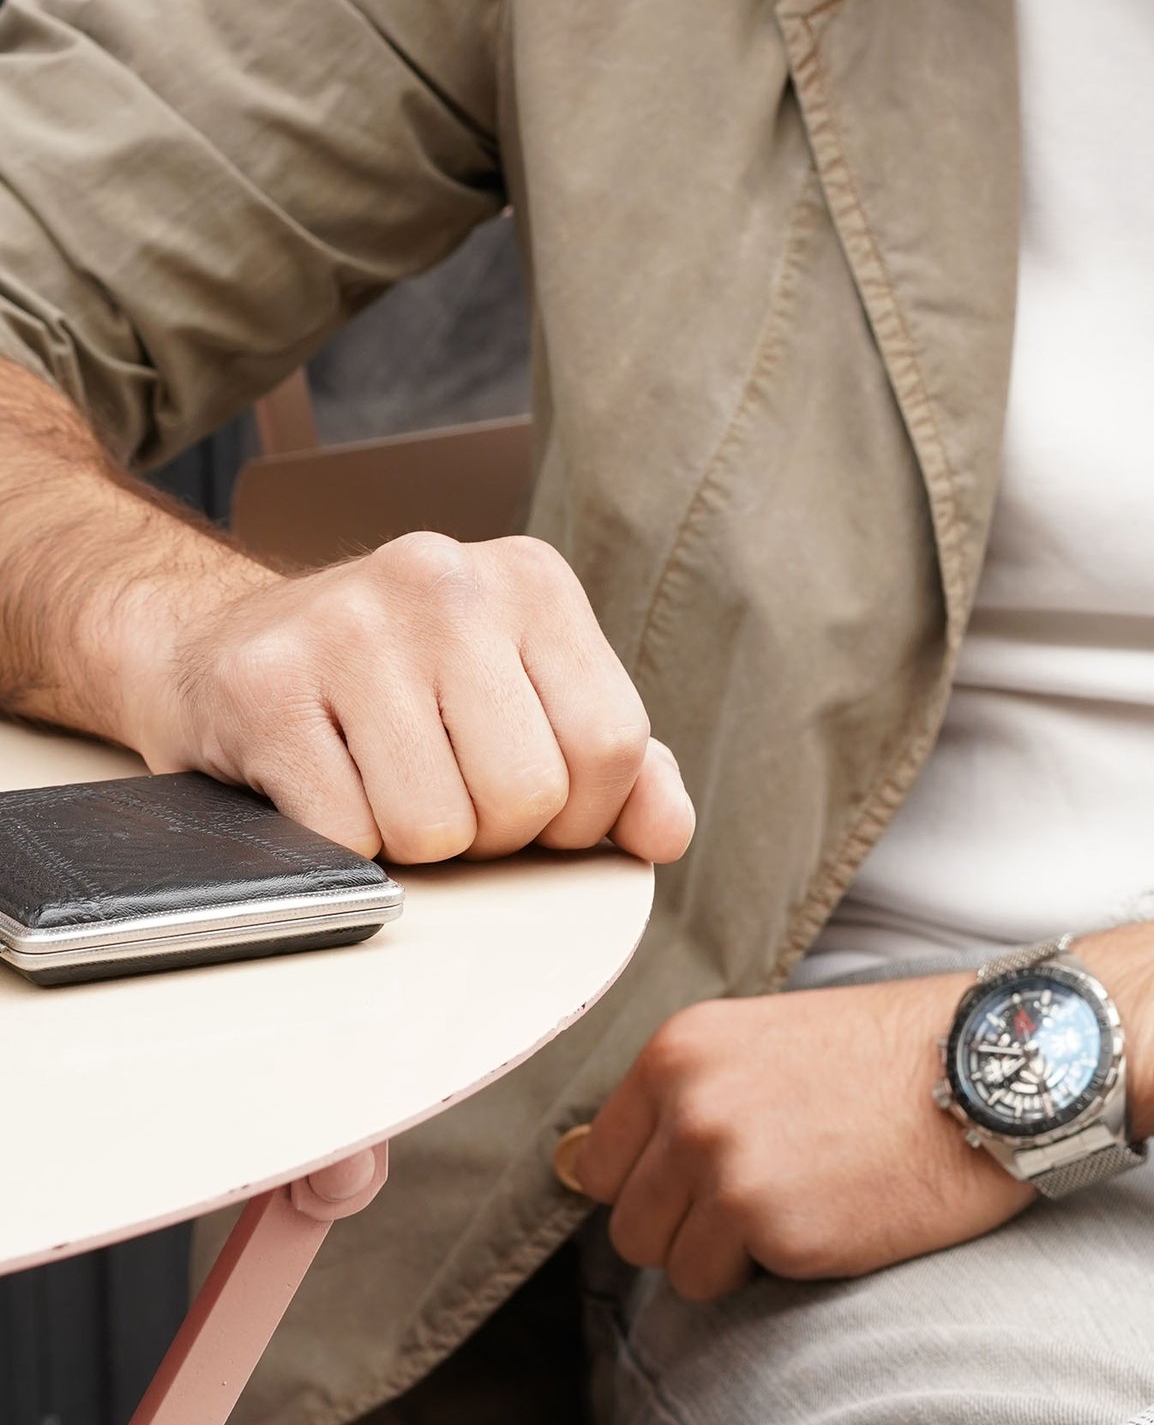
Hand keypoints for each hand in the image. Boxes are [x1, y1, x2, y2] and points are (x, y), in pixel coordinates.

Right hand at [130, 531, 693, 864]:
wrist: (217, 653)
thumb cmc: (392, 694)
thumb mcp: (521, 702)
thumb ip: (615, 765)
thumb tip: (666, 833)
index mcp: (531, 580)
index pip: (612, 746)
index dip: (574, 816)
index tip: (523, 805)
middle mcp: (443, 579)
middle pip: (526, 796)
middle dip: (487, 836)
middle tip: (438, 792)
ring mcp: (349, 624)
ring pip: (435, 829)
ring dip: (408, 845)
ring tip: (375, 784)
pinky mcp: (266, 685)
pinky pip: (346, 838)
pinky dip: (339, 845)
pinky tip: (318, 785)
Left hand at [567, 975, 1031, 1298]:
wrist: (992, 1072)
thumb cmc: (894, 1060)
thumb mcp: (767, 1045)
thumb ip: (688, 1098)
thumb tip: (587, 1169)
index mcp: (680, 1051)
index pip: (602, 1160)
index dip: (655, 1185)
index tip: (705, 1185)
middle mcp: (689, 1106)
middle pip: (628, 1222)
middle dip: (689, 1228)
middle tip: (770, 1199)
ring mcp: (727, 1169)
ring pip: (671, 1264)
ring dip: (729, 1256)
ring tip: (804, 1206)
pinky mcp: (774, 1227)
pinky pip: (731, 1285)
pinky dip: (778, 1269)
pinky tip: (835, 1218)